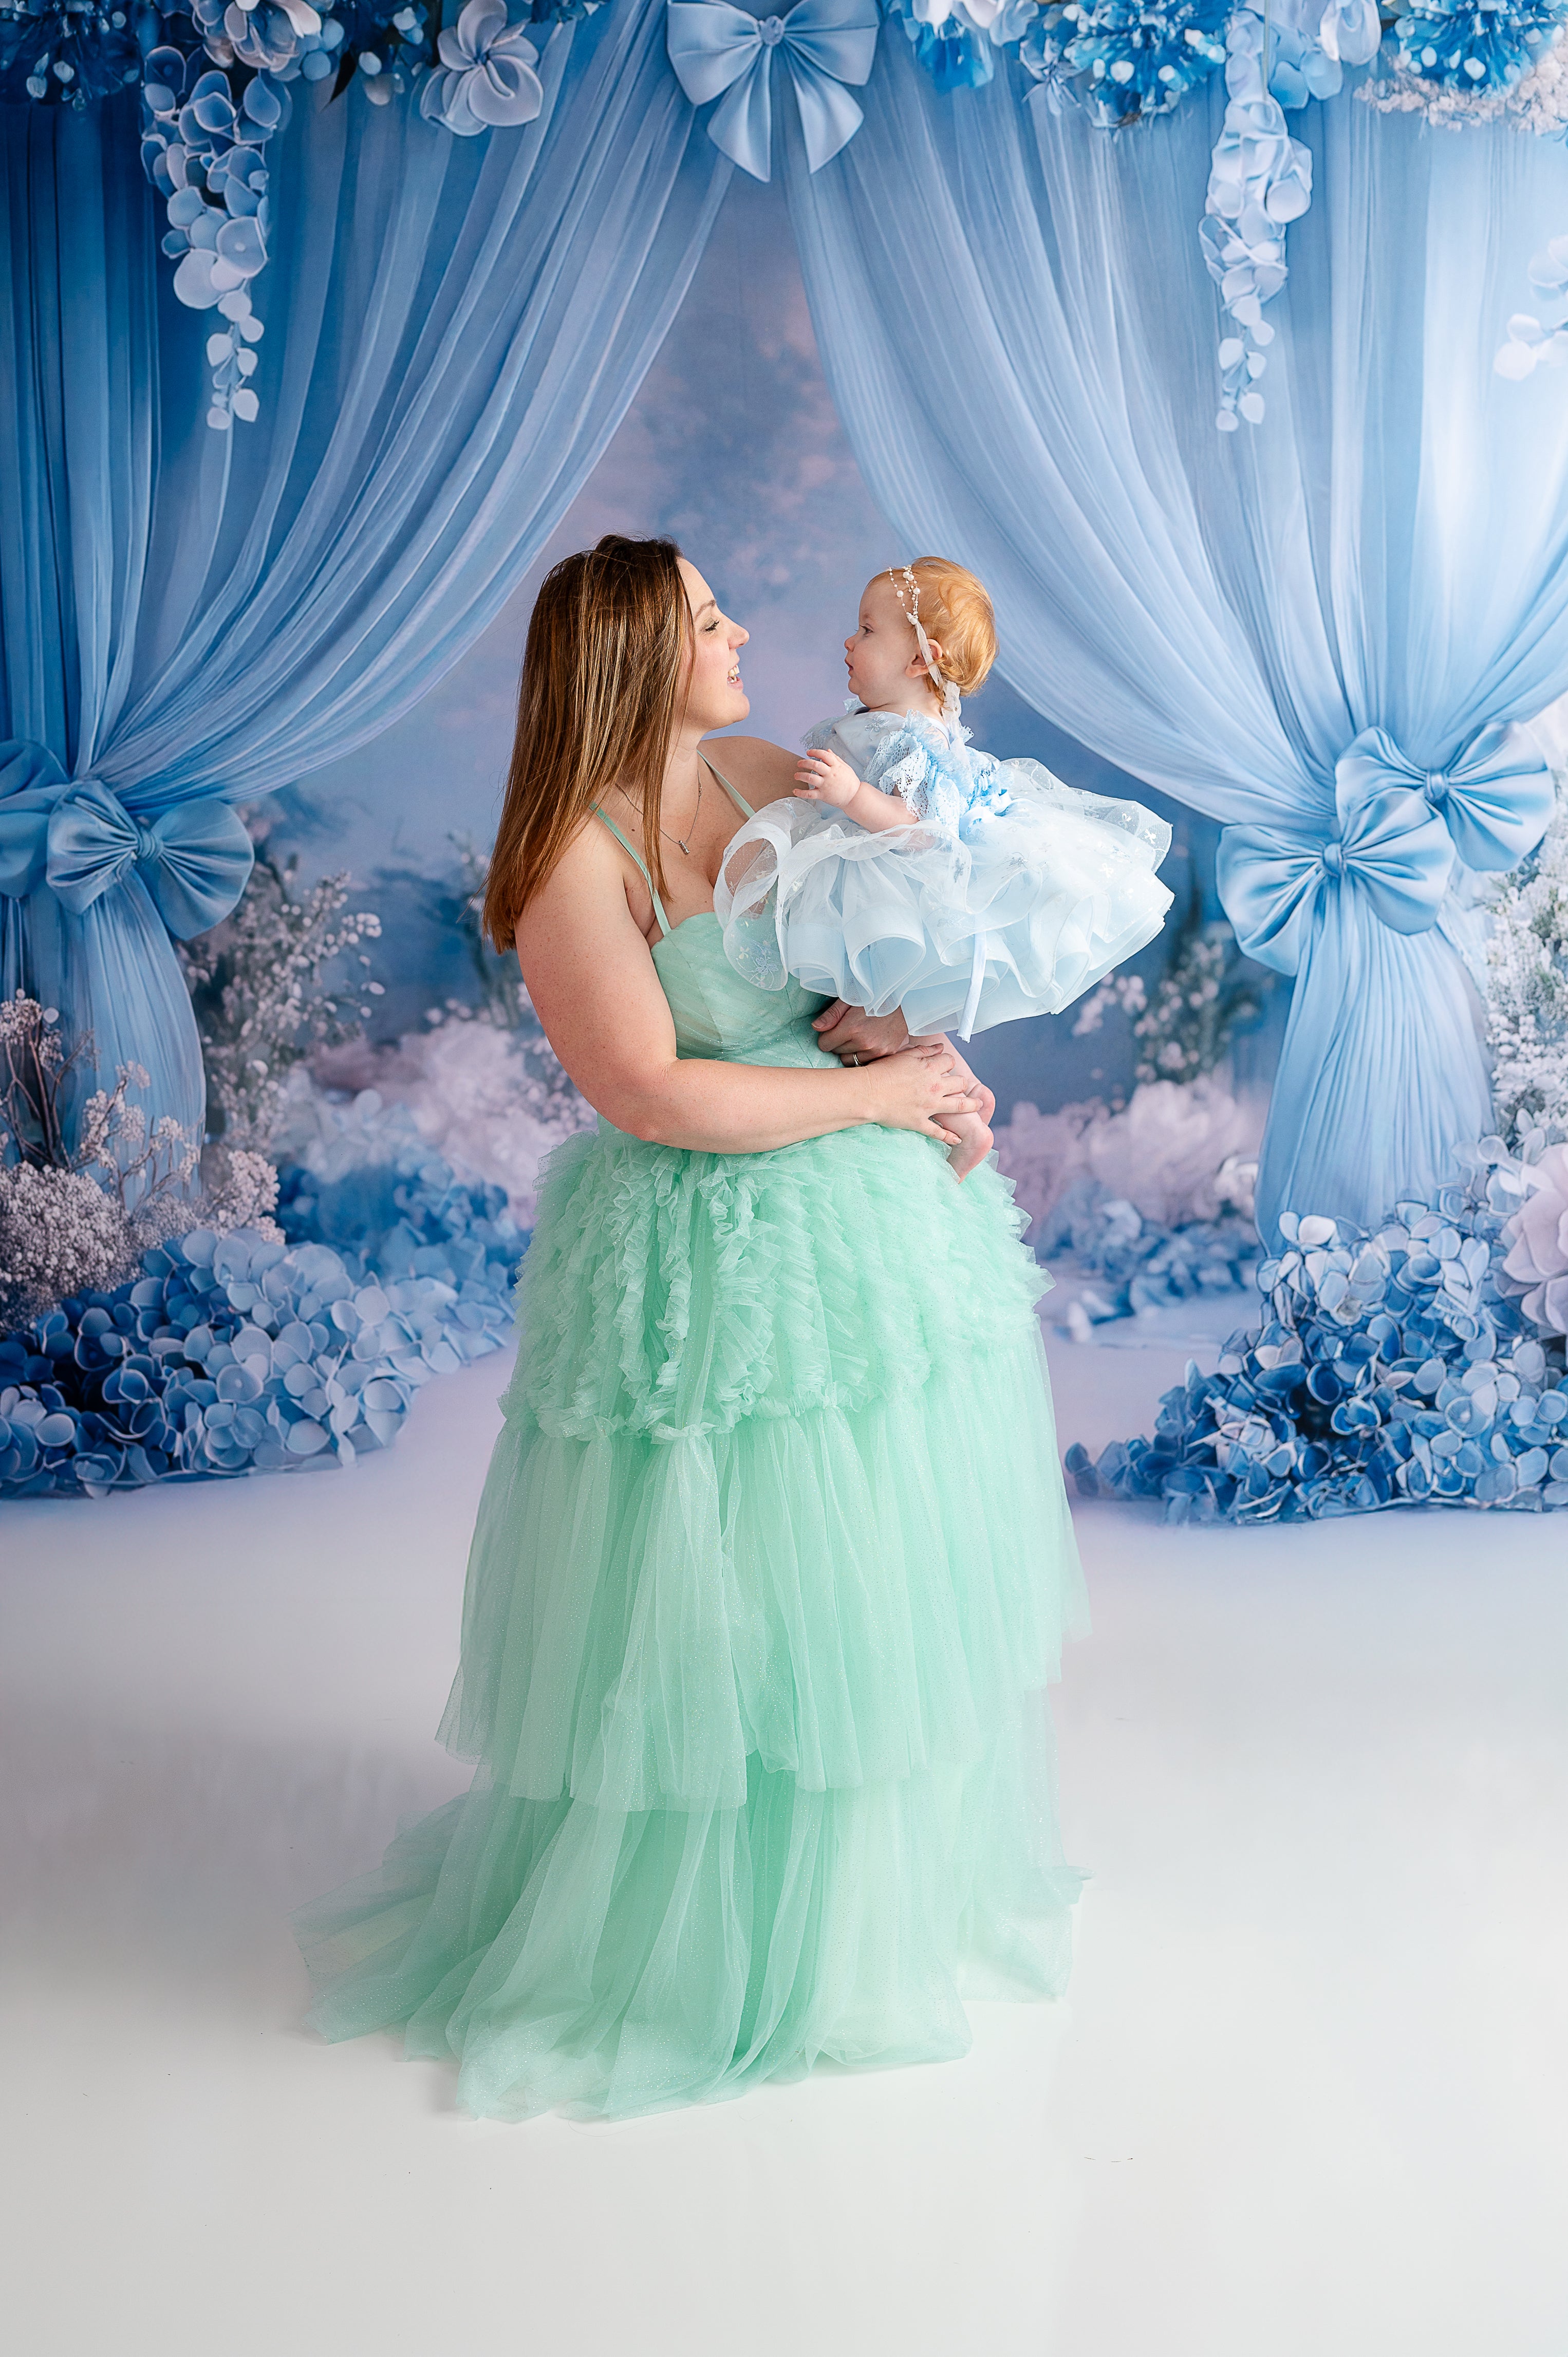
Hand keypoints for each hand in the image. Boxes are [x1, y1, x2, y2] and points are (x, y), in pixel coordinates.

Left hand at [793, 747, 860, 808]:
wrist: (855, 797)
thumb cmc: (850, 782)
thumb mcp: (845, 767)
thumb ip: (836, 758)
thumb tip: (828, 750)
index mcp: (836, 766)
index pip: (824, 755)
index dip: (815, 752)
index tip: (808, 752)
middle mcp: (830, 774)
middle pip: (814, 765)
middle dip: (804, 762)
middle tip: (799, 763)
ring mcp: (826, 785)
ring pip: (810, 778)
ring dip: (800, 775)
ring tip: (796, 775)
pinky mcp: (823, 795)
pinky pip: (809, 794)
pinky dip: (801, 792)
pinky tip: (795, 790)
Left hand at [813, 1000, 909, 1061]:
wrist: (905, 1000)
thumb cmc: (875, 996)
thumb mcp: (850, 998)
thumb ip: (832, 1014)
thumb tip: (816, 1028)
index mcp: (851, 1027)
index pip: (825, 1044)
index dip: (826, 1037)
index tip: (833, 1030)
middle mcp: (863, 1042)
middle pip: (837, 1053)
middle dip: (838, 1043)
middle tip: (848, 1031)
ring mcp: (876, 1050)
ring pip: (850, 1061)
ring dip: (850, 1052)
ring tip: (858, 1037)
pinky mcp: (886, 1054)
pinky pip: (865, 1062)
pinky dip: (864, 1055)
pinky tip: (869, 1043)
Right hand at [860, 1042, 984, 1148]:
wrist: (867, 1093)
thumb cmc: (881, 1072)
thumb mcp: (903, 1056)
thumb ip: (923, 1051)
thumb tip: (939, 1047)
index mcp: (930, 1068)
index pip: (949, 1062)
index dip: (948, 1063)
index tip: (945, 1066)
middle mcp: (935, 1087)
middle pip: (960, 1083)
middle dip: (962, 1083)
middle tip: (962, 1086)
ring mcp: (929, 1107)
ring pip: (959, 1106)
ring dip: (971, 1106)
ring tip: (978, 1106)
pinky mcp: (920, 1122)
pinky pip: (939, 1132)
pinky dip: (949, 1137)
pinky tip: (958, 1139)